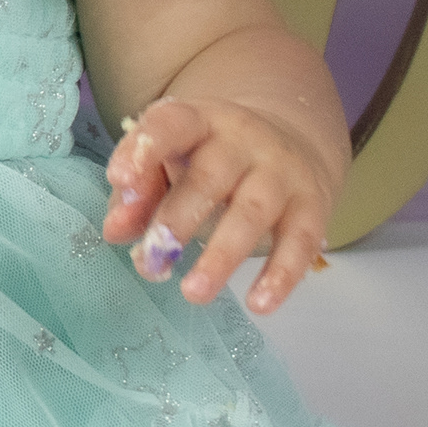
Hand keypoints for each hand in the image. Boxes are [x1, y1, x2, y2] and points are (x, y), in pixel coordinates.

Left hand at [101, 96, 336, 314]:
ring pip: (253, 212)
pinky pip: (301, 241)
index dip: (144, 148)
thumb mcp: (169, 163)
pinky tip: (259, 304)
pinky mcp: (312, 205)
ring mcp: (282, 172)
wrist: (292, 142)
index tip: (118, 178)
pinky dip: (281, 274)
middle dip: (177, 219)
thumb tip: (115, 231)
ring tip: (193, 293)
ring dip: (222, 256)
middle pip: (209, 176)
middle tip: (152, 260)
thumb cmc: (209, 160)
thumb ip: (137, 193)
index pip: (172, 124)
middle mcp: (244, 141)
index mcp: (199, 122)